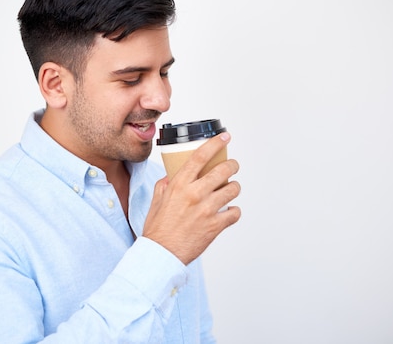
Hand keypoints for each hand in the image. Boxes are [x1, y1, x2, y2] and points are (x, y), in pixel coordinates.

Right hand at [143, 132, 241, 264]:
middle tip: (232, 166)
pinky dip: (233, 212)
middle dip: (232, 165)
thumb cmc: (158, 230)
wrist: (161, 254)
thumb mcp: (156, 201)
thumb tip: (171, 178)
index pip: (200, 156)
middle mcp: (195, 194)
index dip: (215, 143)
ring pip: (233, 189)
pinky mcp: (216, 226)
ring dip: (234, 188)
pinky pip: (235, 212)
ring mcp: (207, 209)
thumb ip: (164, 186)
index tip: (225, 137)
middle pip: (223, 170)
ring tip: (229, 190)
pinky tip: (228, 213)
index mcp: (179, 185)